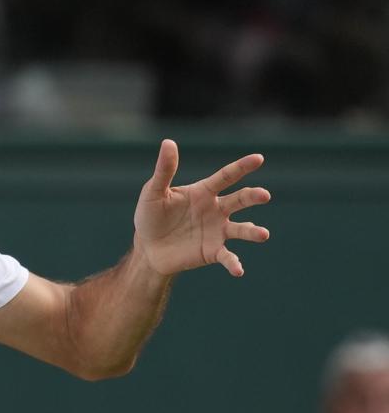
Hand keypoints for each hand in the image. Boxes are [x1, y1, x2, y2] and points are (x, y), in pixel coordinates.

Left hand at [133, 139, 270, 276]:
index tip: (258, 158)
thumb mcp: (154, 192)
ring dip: (253, 232)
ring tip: (263, 234)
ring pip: (240, 229)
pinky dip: (234, 263)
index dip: (242, 167)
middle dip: (253, 196)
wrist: (147, 248)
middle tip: (264, 195)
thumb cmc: (151, 216)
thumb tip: (168, 142)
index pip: (226, 176)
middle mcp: (216, 210)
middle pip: (239, 200)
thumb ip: (164, 171)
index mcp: (203, 192)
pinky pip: (227, 257)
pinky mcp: (213, 252)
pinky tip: (238, 270)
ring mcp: (217, 231)